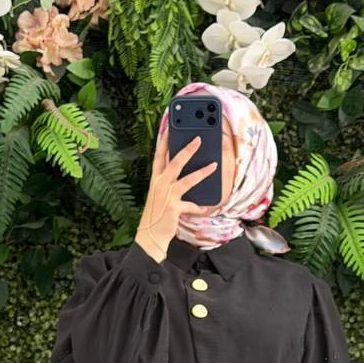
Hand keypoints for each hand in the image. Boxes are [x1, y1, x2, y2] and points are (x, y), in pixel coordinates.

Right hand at [135, 124, 218, 260]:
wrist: (150, 236)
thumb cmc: (157, 214)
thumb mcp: (160, 194)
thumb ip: (169, 182)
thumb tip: (185, 171)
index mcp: (155, 179)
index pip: (158, 155)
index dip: (164, 140)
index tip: (170, 126)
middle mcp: (160, 184)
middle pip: (174, 162)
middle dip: (187, 149)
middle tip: (199, 138)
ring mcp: (166, 196)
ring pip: (187, 179)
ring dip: (201, 172)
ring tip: (214, 165)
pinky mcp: (174, 208)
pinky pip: (191, 205)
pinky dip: (200, 206)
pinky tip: (207, 206)